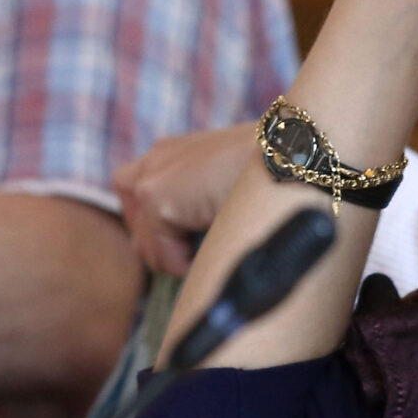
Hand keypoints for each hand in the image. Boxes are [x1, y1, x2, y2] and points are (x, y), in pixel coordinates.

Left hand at [113, 122, 257, 275]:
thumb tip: (191, 246)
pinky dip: (185, 264)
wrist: (286, 153)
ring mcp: (152, 179)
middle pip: (131, 214)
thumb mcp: (225, 182)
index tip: (188, 236)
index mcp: (173, 152)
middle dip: (156, 239)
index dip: (159, 221)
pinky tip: (215, 249)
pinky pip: (162, 255)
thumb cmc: (270, 170)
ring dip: (173, 256)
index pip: (137, 191)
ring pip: (143, 243)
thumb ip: (199, 202)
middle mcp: (156, 160)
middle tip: (191, 250)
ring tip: (207, 251)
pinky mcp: (157, 199)